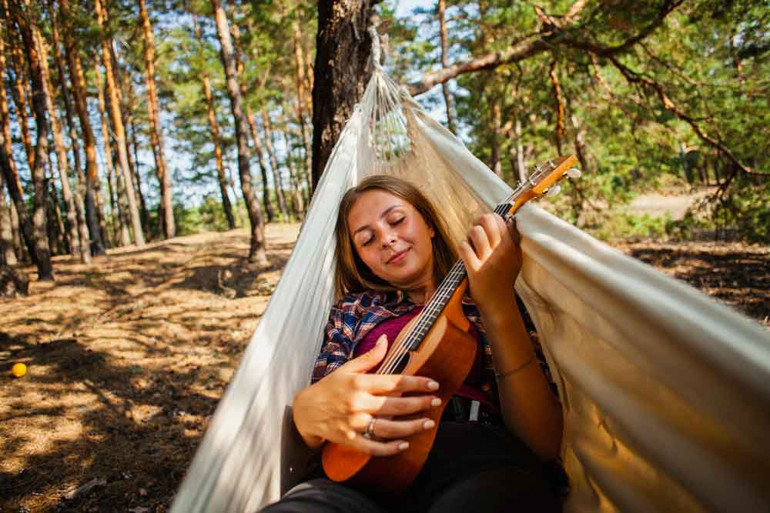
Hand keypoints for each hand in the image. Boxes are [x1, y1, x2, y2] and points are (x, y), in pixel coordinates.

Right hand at [292, 335, 440, 455]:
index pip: (394, 382)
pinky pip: (373, 447)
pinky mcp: (350, 440)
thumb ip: (370, 357)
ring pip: (388, 427)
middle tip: (436, 401)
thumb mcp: (347, 368)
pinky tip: (404, 444)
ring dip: (411, 426)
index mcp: (359, 383)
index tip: (433, 383)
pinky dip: (389, 448)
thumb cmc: (328, 388)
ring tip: (428, 423)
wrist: (305, 411)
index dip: (416, 383)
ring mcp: (354, 423)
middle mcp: (358, 403)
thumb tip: (386, 340)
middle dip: (419, 403)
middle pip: (396, 404)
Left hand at [458, 213, 521, 313]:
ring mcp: (489, 261)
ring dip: (469, 235)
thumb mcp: (515, 258)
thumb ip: (513, 238)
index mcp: (512, 247)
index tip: (484, 227)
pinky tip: (466, 253)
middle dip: (477, 223)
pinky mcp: (476, 271)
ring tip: (470, 244)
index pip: (500, 219)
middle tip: (475, 233)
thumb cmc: (504, 278)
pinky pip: (464, 248)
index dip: (489, 219)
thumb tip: (507, 217)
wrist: (498, 303)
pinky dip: (462, 247)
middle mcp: (502, 252)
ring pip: (475, 232)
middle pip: (487, 220)